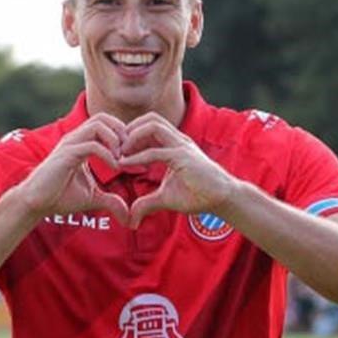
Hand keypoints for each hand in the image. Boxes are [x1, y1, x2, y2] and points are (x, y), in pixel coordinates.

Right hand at [13, 113, 130, 224]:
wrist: (36, 203)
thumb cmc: (59, 197)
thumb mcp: (92, 198)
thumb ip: (111, 201)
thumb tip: (128, 215)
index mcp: (81, 143)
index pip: (105, 124)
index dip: (122, 135)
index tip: (132, 154)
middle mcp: (75, 139)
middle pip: (103, 118)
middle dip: (121, 131)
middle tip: (130, 152)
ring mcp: (70, 145)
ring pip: (98, 125)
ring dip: (116, 140)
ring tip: (122, 159)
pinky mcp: (66, 155)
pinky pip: (92, 145)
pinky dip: (108, 154)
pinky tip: (115, 167)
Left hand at [118, 112, 238, 227]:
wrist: (222, 198)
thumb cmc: (198, 194)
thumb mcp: (165, 198)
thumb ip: (147, 203)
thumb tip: (132, 219)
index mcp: (175, 143)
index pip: (150, 125)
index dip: (132, 134)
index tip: (118, 150)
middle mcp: (178, 140)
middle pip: (150, 119)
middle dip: (129, 129)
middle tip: (114, 147)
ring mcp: (181, 146)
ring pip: (152, 126)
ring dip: (131, 137)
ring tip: (118, 153)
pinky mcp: (183, 157)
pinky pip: (155, 151)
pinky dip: (136, 157)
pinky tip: (124, 165)